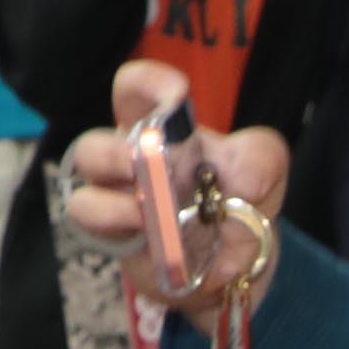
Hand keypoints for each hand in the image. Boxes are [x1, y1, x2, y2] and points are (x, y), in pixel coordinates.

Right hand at [62, 81, 283, 307]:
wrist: (242, 265)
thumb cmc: (240, 202)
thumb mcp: (265, 170)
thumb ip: (260, 158)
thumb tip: (241, 178)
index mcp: (158, 130)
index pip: (133, 89)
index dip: (146, 82)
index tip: (178, 93)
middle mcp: (128, 164)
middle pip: (90, 148)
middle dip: (112, 154)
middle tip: (142, 165)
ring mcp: (117, 208)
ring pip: (83, 198)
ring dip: (113, 206)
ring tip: (146, 213)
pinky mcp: (119, 246)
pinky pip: (101, 241)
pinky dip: (125, 235)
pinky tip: (154, 238)